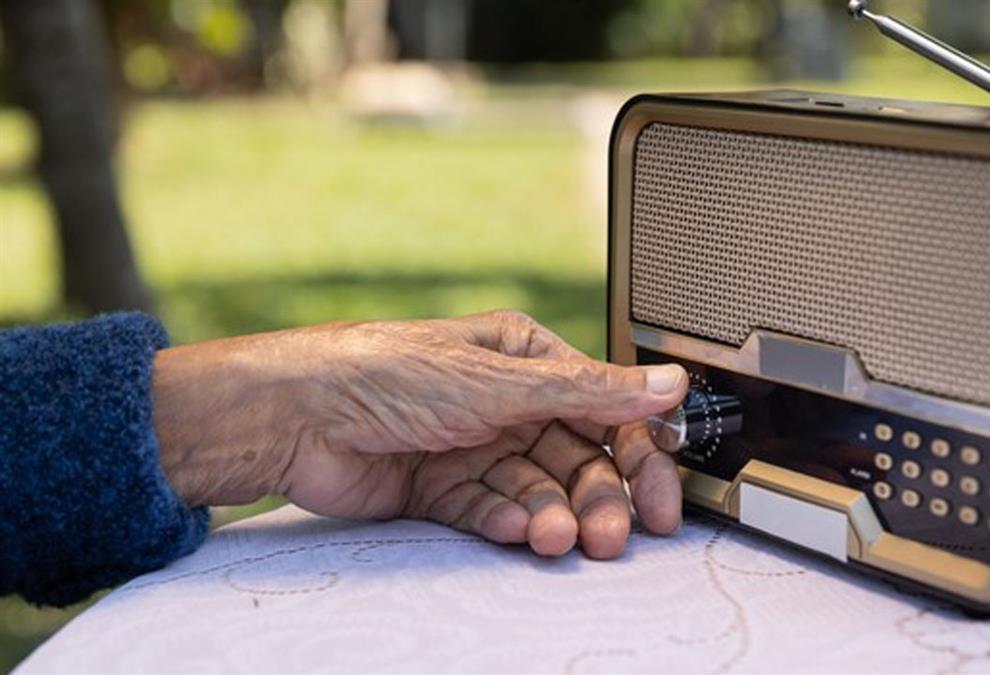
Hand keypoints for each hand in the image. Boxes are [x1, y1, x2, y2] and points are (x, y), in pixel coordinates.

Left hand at [153, 311, 688, 558]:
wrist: (295, 416)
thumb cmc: (384, 372)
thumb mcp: (501, 381)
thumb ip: (592, 391)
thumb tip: (668, 381)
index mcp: (526, 358)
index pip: (604, 411)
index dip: (639, 455)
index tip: (661, 498)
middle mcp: (503, 402)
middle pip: (574, 460)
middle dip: (596, 498)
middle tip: (609, 533)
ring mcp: (472, 446)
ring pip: (535, 492)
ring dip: (550, 517)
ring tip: (552, 537)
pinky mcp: (441, 487)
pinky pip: (490, 512)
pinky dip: (505, 524)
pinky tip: (510, 531)